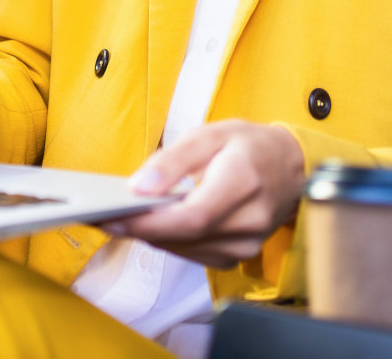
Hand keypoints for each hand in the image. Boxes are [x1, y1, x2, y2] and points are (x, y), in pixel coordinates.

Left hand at [102, 121, 305, 268]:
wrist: (290, 168)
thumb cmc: (250, 147)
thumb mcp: (210, 134)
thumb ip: (173, 160)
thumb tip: (139, 186)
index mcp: (244, 182)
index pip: (192, 216)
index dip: (148, 222)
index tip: (111, 217)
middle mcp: (249, 221)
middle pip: (184, 236)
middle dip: (138, 228)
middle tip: (101, 216)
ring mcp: (246, 244)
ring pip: (184, 248)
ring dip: (149, 235)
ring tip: (118, 217)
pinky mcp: (237, 256)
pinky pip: (193, 253)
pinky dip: (168, 239)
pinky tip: (151, 224)